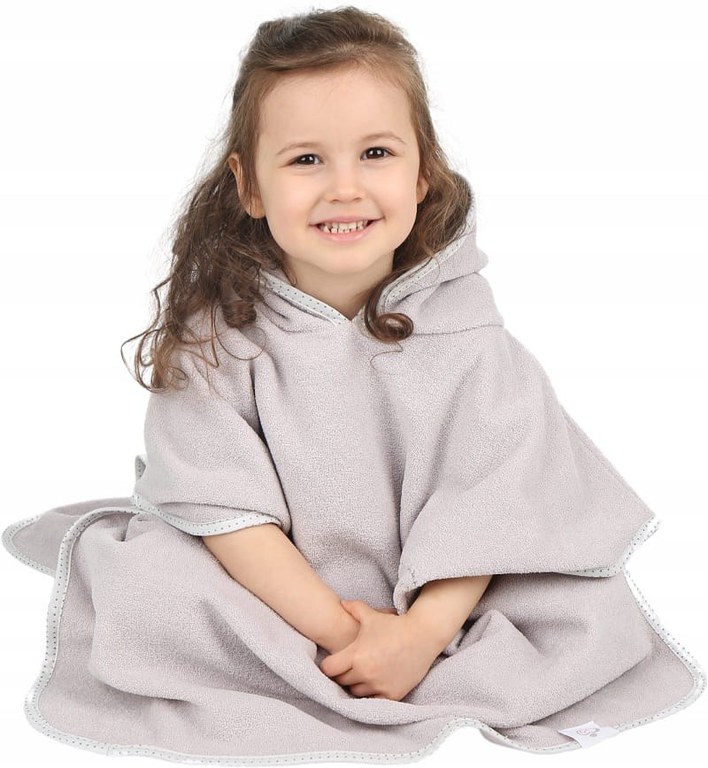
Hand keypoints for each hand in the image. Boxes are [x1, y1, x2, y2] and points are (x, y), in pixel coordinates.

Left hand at [319, 599, 439, 700]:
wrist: (422, 636)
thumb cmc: (394, 625)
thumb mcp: (372, 615)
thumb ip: (353, 609)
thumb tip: (341, 603)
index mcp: (356, 655)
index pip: (329, 669)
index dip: (328, 665)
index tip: (333, 661)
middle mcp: (365, 673)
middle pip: (341, 682)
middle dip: (342, 674)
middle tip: (347, 667)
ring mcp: (379, 686)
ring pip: (356, 692)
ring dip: (356, 685)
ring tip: (360, 674)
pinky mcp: (392, 695)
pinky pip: (373, 700)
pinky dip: (371, 694)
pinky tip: (373, 684)